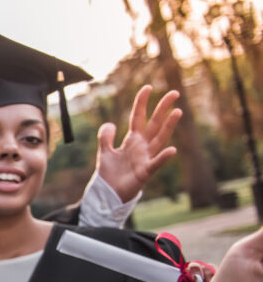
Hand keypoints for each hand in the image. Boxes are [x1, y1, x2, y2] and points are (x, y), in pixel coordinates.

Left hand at [95, 86, 181, 201]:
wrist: (108, 194)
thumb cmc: (109, 174)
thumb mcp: (104, 152)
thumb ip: (105, 137)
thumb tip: (111, 123)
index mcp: (132, 140)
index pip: (138, 117)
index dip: (142, 103)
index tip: (147, 87)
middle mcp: (142, 147)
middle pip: (154, 124)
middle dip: (163, 108)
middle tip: (174, 93)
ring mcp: (145, 158)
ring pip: (159, 139)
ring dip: (169, 126)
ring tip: (178, 112)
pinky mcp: (145, 173)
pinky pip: (156, 164)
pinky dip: (164, 157)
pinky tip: (172, 150)